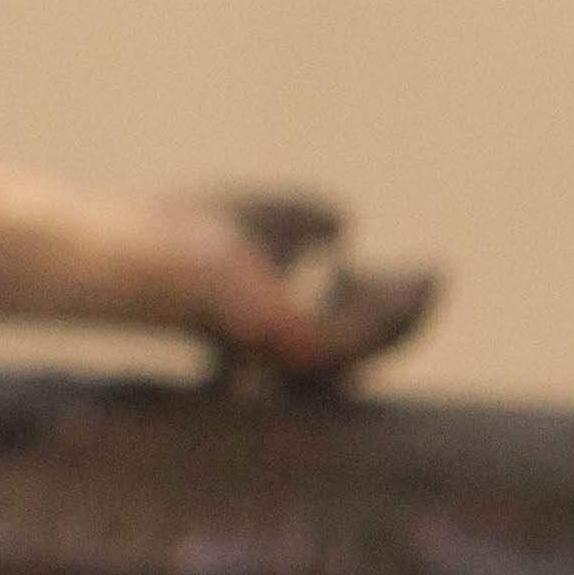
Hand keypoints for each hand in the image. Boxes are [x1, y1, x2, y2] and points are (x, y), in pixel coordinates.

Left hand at [166, 189, 439, 379]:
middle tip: (437, 273)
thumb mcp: (262, 216)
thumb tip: (344, 222)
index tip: (416, 272)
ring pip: (373, 344)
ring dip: (408, 309)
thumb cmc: (180, 235)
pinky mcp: (298, 346)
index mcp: (272, 334)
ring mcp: (291, 358)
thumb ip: (303, 220)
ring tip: (432, 274)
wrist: (137, 252)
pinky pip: (366, 335)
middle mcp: (284, 357)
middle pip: (366, 345)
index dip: (383, 304)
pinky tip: (413, 277)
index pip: (342, 331)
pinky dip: (395, 306)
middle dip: (406, 313)